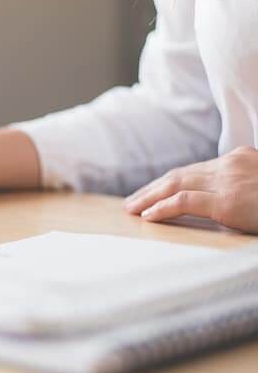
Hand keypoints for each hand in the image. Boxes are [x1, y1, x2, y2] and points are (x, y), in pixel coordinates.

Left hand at [123, 146, 257, 232]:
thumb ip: (240, 184)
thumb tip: (225, 198)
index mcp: (239, 158)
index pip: (195, 169)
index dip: (169, 181)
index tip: (153, 190)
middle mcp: (230, 164)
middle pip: (180, 175)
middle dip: (152, 188)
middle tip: (132, 200)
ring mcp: (228, 181)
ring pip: (176, 185)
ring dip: (149, 197)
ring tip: (132, 208)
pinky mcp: (228, 201)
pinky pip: (185, 202)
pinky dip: (162, 208)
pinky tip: (147, 215)